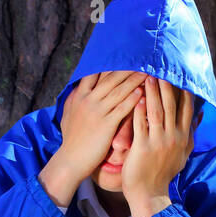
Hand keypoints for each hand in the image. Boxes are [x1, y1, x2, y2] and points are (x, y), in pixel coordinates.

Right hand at [40, 70, 145, 207]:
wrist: (70, 160)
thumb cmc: (72, 140)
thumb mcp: (68, 115)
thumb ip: (74, 100)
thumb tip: (76, 89)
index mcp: (78, 96)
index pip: (94, 74)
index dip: (109, 65)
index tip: (123, 57)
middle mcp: (87, 100)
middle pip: (110, 79)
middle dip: (127, 69)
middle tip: (142, 60)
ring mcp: (96, 112)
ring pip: (118, 91)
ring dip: (134, 80)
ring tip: (147, 72)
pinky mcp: (105, 124)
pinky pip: (121, 108)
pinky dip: (132, 99)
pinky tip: (142, 92)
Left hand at [122, 76, 195, 216]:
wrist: (150, 193)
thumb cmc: (163, 172)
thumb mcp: (183, 153)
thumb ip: (191, 132)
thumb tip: (200, 114)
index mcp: (184, 137)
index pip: (187, 108)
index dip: (183, 90)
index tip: (179, 74)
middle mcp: (174, 137)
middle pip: (172, 105)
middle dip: (166, 85)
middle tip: (160, 67)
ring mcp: (158, 142)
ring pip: (157, 111)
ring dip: (152, 92)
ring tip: (147, 76)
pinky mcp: (142, 147)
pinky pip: (141, 124)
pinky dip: (138, 109)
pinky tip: (135, 97)